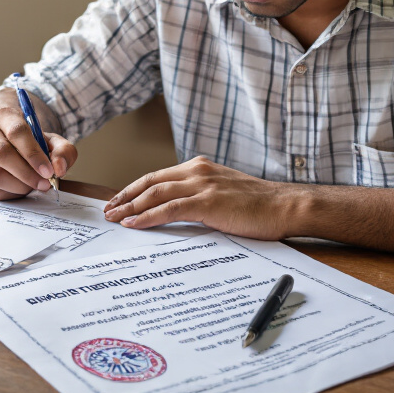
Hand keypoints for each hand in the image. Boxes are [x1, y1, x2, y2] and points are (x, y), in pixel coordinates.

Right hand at [0, 102, 77, 200]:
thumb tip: (59, 168)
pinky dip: (7, 193)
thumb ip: (63, 151)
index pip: (17, 132)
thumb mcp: (52, 142)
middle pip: (1, 153)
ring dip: (17, 185)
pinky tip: (17, 188)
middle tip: (44, 184)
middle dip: (26, 173)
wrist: (7, 143)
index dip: (34, 154)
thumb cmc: (31, 143)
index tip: (49, 171)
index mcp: (4, 116)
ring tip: (31, 186)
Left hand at [102, 156, 300, 239]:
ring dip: (130, 207)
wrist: (285, 206)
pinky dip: (148, 217)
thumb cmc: (259, 206)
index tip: (118, 200)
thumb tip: (176, 212)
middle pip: (150, 182)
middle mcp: (198, 171)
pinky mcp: (208, 202)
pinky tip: (134, 225)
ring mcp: (202, 185)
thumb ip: (200, 196)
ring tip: (114, 219)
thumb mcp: (224, 193)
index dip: (134, 189)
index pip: (157, 176)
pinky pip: (169, 209)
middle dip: (125, 197)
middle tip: (107, 210)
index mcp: (200, 167)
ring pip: (155, 194)